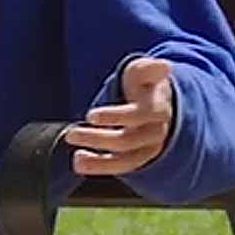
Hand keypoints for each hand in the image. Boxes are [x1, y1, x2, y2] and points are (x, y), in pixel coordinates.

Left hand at [66, 57, 174, 176]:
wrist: (158, 102)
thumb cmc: (144, 84)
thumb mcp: (143, 71)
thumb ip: (148, 69)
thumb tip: (163, 66)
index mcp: (157, 107)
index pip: (139, 115)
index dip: (115, 117)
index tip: (90, 116)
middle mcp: (156, 131)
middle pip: (128, 140)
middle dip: (98, 138)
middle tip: (71, 134)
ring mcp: (149, 147)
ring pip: (127, 160)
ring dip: (99, 161)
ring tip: (76, 157)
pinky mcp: (140, 158)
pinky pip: (122, 168)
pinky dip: (101, 168)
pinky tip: (80, 163)